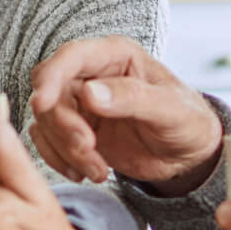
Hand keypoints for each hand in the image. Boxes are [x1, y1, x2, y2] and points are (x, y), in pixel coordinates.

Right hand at [28, 36, 222, 193]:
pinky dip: (60, 160)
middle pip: (52, 93)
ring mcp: (81, 103)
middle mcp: (92, 75)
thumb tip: (89, 93)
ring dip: (66, 149)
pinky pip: (48, 141)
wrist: (188, 157)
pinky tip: (85, 173)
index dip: (51, 77)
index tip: (42, 103)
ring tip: (98, 170)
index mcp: (115, 56)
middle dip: (64, 126)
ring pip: (47, 121)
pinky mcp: (75, 129)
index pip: (71, 57)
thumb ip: (133, 97)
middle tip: (89, 149)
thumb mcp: (170, 109)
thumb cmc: (188, 122)